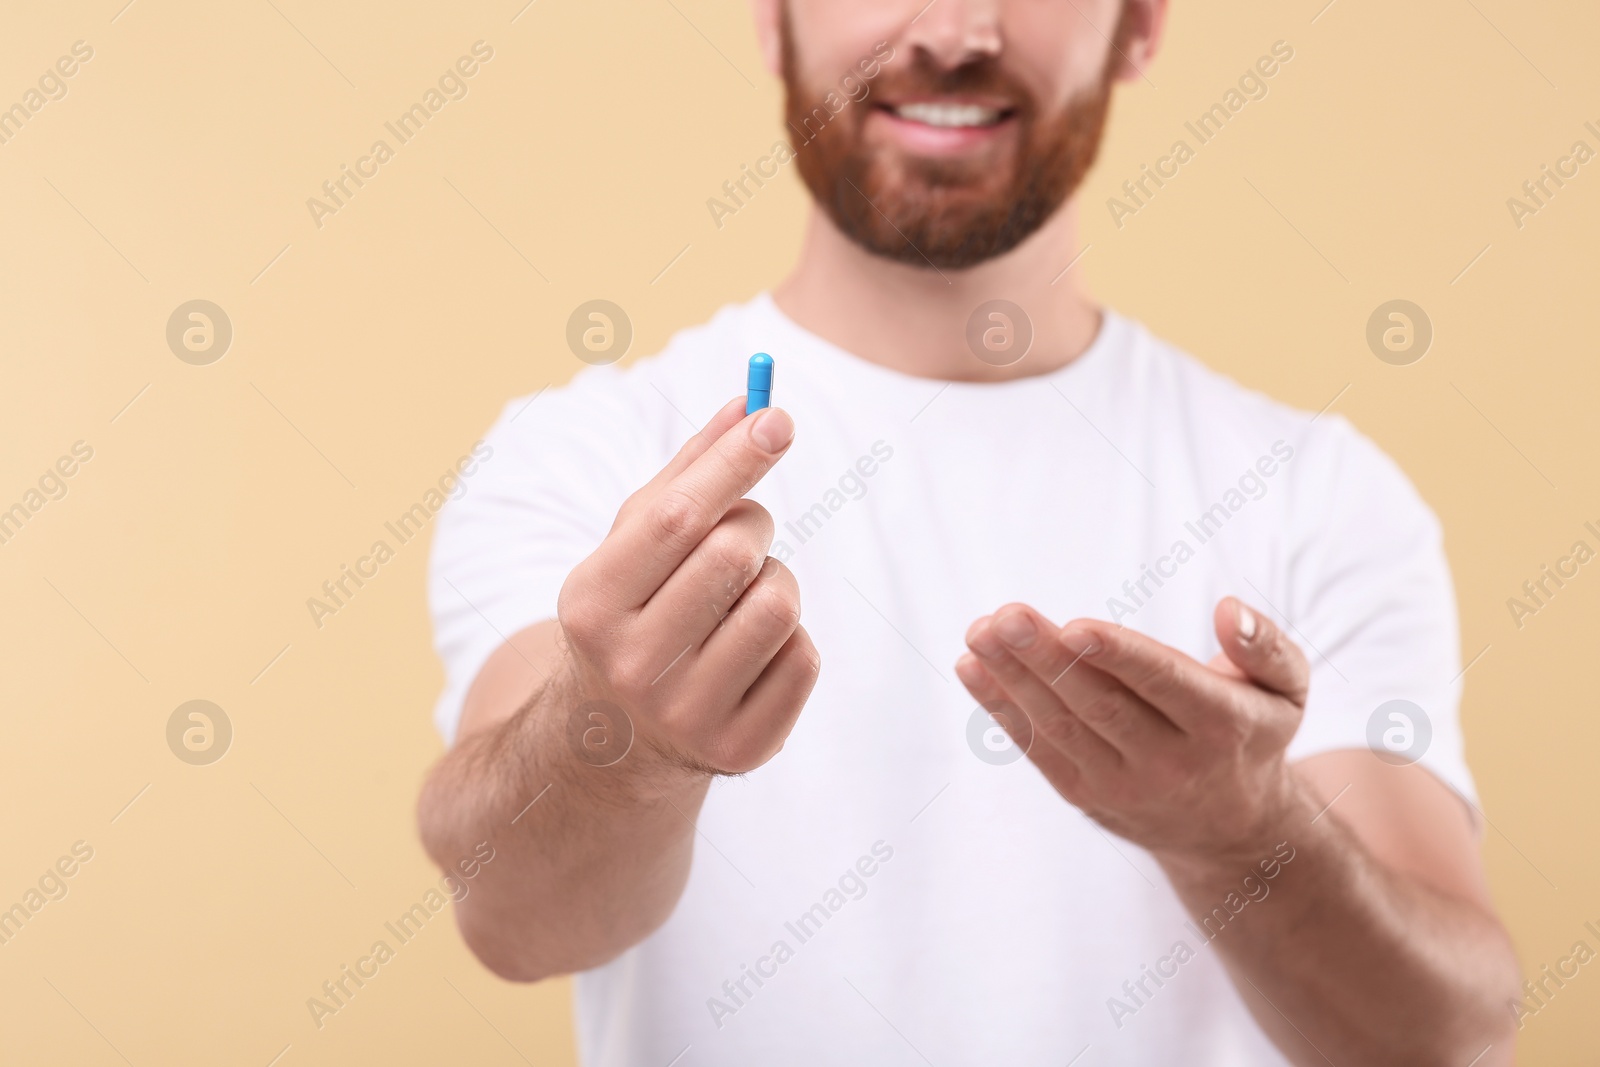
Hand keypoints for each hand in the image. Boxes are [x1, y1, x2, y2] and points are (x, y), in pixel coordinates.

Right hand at [555, 397, 819, 776]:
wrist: (615, 741)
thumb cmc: (635, 612)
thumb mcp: (635, 544)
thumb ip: (689, 471)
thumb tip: (751, 401)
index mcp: (591, 604)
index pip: (675, 518)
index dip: (733, 461)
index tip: (776, 417)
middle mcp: (631, 666)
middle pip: (732, 555)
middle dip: (752, 525)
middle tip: (739, 536)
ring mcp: (686, 715)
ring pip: (778, 606)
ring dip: (777, 581)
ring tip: (745, 595)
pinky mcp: (740, 750)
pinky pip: (803, 658)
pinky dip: (791, 638)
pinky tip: (752, 650)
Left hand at [955, 598, 1311, 864]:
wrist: (1232, 831)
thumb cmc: (1251, 733)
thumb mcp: (1286, 690)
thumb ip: (1265, 645)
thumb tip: (1226, 609)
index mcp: (1223, 726)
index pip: (1163, 685)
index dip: (1118, 656)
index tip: (1074, 626)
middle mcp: (1171, 763)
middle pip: (1100, 705)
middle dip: (1047, 659)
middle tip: (1007, 616)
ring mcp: (1122, 784)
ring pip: (1061, 726)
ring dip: (1013, 678)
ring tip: (979, 632)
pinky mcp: (1085, 795)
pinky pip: (1038, 748)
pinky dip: (1001, 708)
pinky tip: (973, 667)